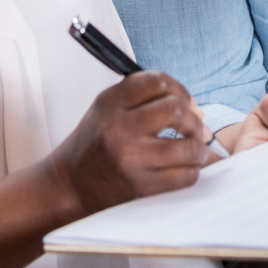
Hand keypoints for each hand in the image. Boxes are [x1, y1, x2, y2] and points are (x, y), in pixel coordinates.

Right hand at [0, 71, 211, 267]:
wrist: (68, 185)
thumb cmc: (92, 143)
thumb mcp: (107, 108)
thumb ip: (143, 97)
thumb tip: (193, 106)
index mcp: (110, 103)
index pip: (157, 81)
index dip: (180, 88)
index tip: (186, 101)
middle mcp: (119, 128)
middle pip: (176, 109)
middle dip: (194, 117)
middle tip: (197, 126)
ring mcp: (130, 159)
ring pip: (187, 146)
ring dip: (200, 147)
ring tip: (198, 148)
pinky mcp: (140, 186)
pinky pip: (183, 176)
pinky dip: (193, 170)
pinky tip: (188, 167)